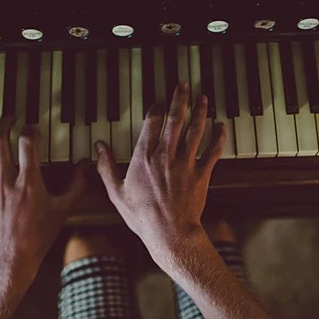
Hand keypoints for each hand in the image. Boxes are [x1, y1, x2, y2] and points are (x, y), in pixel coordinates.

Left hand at [0, 116, 88, 284]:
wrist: (11, 258)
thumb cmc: (38, 236)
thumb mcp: (63, 210)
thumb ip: (76, 185)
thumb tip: (87, 165)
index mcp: (29, 183)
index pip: (27, 143)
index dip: (30, 129)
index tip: (33, 126)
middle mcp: (6, 182)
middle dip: (3, 123)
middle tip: (8, 115)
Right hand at [95, 83, 225, 251]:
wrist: (170, 233)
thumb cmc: (141, 216)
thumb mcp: (116, 192)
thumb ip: (106, 167)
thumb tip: (98, 148)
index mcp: (144, 158)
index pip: (151, 124)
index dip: (156, 108)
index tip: (159, 99)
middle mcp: (166, 155)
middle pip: (175, 120)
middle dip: (180, 100)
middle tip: (183, 86)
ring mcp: (186, 164)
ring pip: (196, 130)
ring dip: (201, 112)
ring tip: (203, 98)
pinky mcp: (202, 174)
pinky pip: (213, 150)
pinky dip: (218, 137)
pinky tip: (221, 126)